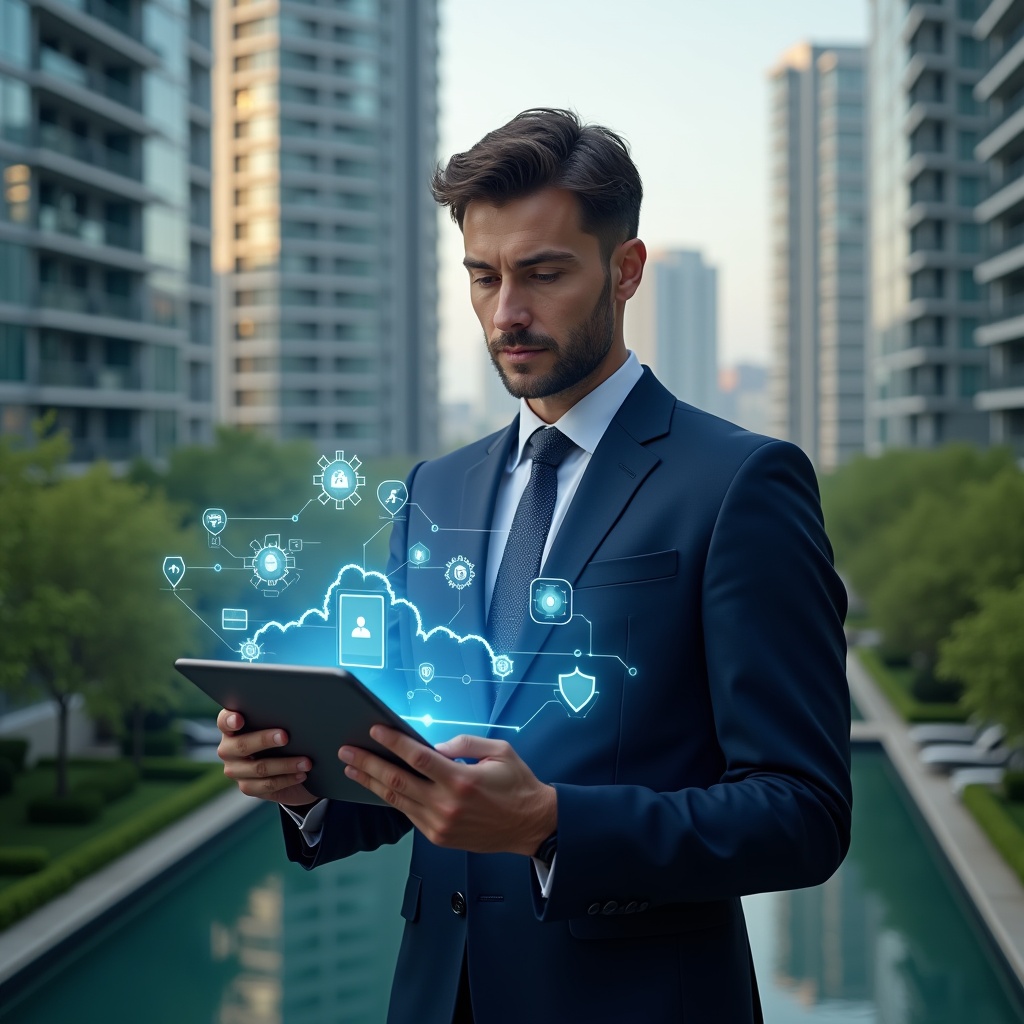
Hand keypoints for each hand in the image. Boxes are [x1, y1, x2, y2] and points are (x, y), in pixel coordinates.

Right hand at [217, 709, 315, 806]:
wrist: (286, 765)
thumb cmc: (281, 735)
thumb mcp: (276, 724)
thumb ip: (274, 718)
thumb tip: (292, 715)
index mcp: (231, 728)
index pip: (224, 722)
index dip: (230, 720)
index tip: (239, 719)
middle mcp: (229, 749)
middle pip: (242, 745)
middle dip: (264, 740)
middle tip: (285, 737)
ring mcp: (236, 770)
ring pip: (258, 768)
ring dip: (285, 765)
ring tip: (306, 762)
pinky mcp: (247, 787)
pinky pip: (267, 785)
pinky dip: (287, 779)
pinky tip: (301, 774)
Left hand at [339, 728, 556, 855]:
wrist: (531, 825)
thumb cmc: (517, 785)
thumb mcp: (498, 752)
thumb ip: (464, 743)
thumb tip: (434, 746)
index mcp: (462, 780)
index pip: (418, 757)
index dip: (393, 742)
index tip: (375, 730)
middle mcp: (447, 804)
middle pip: (397, 780)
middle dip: (368, 763)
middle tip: (347, 751)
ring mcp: (440, 824)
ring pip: (397, 800)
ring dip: (371, 783)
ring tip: (352, 768)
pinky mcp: (438, 837)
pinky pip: (408, 814)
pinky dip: (391, 799)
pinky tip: (377, 787)